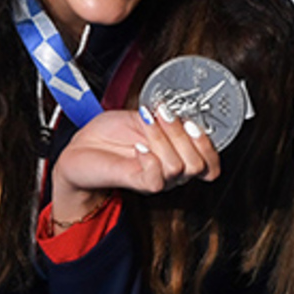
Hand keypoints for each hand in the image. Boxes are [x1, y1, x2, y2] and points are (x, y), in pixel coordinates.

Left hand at [51, 104, 219, 219]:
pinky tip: (138, 147)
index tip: (190, 121)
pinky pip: (157, 177)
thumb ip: (167, 119)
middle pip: (198, 164)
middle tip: (162, 115)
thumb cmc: (110, 134)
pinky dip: (149, 157)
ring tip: (145, 123)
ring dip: (161, 137)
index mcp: (179, 155)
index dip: (206, 142)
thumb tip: (181, 111)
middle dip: (181, 132)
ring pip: (178, 166)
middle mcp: (171, 172)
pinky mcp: (137, 183)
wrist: (82, 147)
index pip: (211, 164)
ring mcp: (156, 178)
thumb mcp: (144, 117)